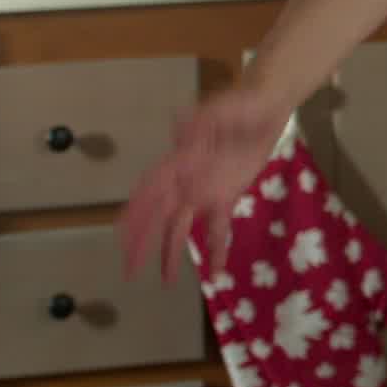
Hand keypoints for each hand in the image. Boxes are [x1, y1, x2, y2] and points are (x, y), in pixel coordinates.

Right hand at [119, 81, 293, 284]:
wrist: (266, 106)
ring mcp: (204, 190)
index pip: (150, 191)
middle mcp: (185, 179)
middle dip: (144, 243)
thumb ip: (200, 120)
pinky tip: (216, 272)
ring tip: (166, 283)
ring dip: (171, 252)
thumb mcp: (220, 109)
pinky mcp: (226, 196)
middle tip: (131, 271)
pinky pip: (218, 227)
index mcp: (178, 160)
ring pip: (181, 227)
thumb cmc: (240, 103)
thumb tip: (178, 120)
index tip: (121, 238)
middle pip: (159, 216)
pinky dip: (216, 248)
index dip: (135, 214)